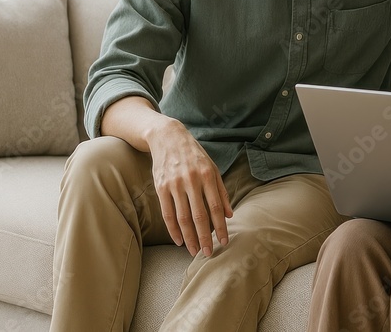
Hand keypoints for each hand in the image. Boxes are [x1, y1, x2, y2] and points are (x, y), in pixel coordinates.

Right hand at [148, 119, 233, 256]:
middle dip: (205, 237)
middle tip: (209, 253)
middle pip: (199, 215)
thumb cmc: (195, 155)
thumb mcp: (212, 168)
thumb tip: (230, 215)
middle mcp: (190, 180)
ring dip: (189, 237)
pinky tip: (179, 240)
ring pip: (182, 217)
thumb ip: (221, 191)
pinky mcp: (160, 188)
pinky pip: (167, 213)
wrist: (168, 138)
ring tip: (194, 251)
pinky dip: (173, 229)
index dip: (221, 227)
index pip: (216, 207)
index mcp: (206, 176)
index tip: (224, 241)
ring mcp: (174, 184)